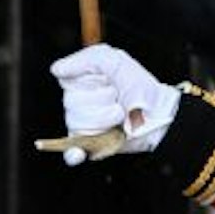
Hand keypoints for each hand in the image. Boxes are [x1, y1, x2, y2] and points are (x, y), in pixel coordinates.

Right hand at [38, 43, 181, 164]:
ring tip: (119, 115)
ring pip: (76, 124)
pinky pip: (71, 154)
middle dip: (100, 100)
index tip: (106, 80)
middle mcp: (78, 104)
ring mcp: (82, 126)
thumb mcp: (116, 61)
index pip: (67, 83)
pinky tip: (78, 152)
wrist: (157, 113)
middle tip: (117, 98)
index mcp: (81, 83)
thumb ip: (86, 59)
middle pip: (72, 104)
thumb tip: (57, 69)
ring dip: (104, 119)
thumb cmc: (139, 86)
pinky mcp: (89, 146)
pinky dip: (73, 154)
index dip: (88, 82)